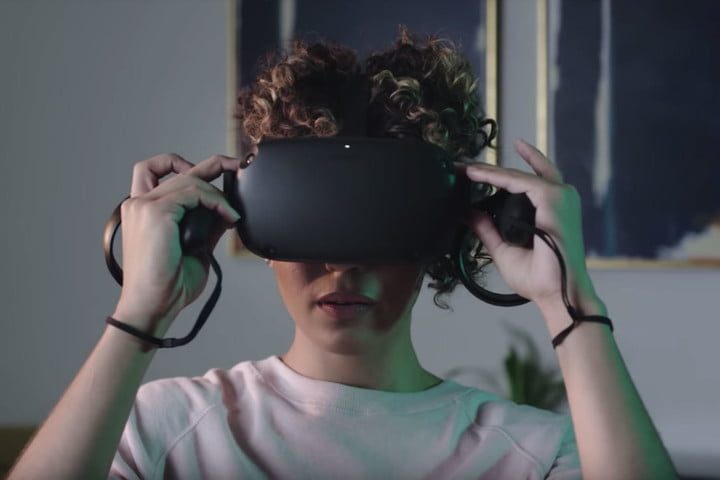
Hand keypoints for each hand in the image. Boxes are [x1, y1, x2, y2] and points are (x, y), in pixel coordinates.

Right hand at [112, 153, 242, 335]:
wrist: (153, 307)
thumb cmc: (169, 286)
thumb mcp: (195, 249)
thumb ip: (207, 227)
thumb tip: (226, 212)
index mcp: (142, 212)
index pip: (155, 171)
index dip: (182, 164)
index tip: (212, 171)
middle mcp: (138, 204)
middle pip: (173, 167)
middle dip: (210, 164)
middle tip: (236, 166)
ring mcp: (144, 206)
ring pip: (188, 179)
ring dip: (217, 194)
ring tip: (232, 215)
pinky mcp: (155, 213)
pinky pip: (193, 192)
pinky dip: (216, 201)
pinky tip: (228, 217)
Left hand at [456, 139, 600, 311]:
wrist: (555, 293)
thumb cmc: (538, 277)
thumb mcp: (503, 249)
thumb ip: (487, 229)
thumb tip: (468, 213)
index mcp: (550, 210)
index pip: (525, 184)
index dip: (499, 177)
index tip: (472, 173)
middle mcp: (559, 199)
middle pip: (520, 175)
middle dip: (490, 169)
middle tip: (463, 166)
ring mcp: (558, 196)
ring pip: (516, 176)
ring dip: (488, 171)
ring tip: (463, 169)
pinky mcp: (552, 197)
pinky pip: (517, 180)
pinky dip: (494, 176)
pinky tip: (474, 174)